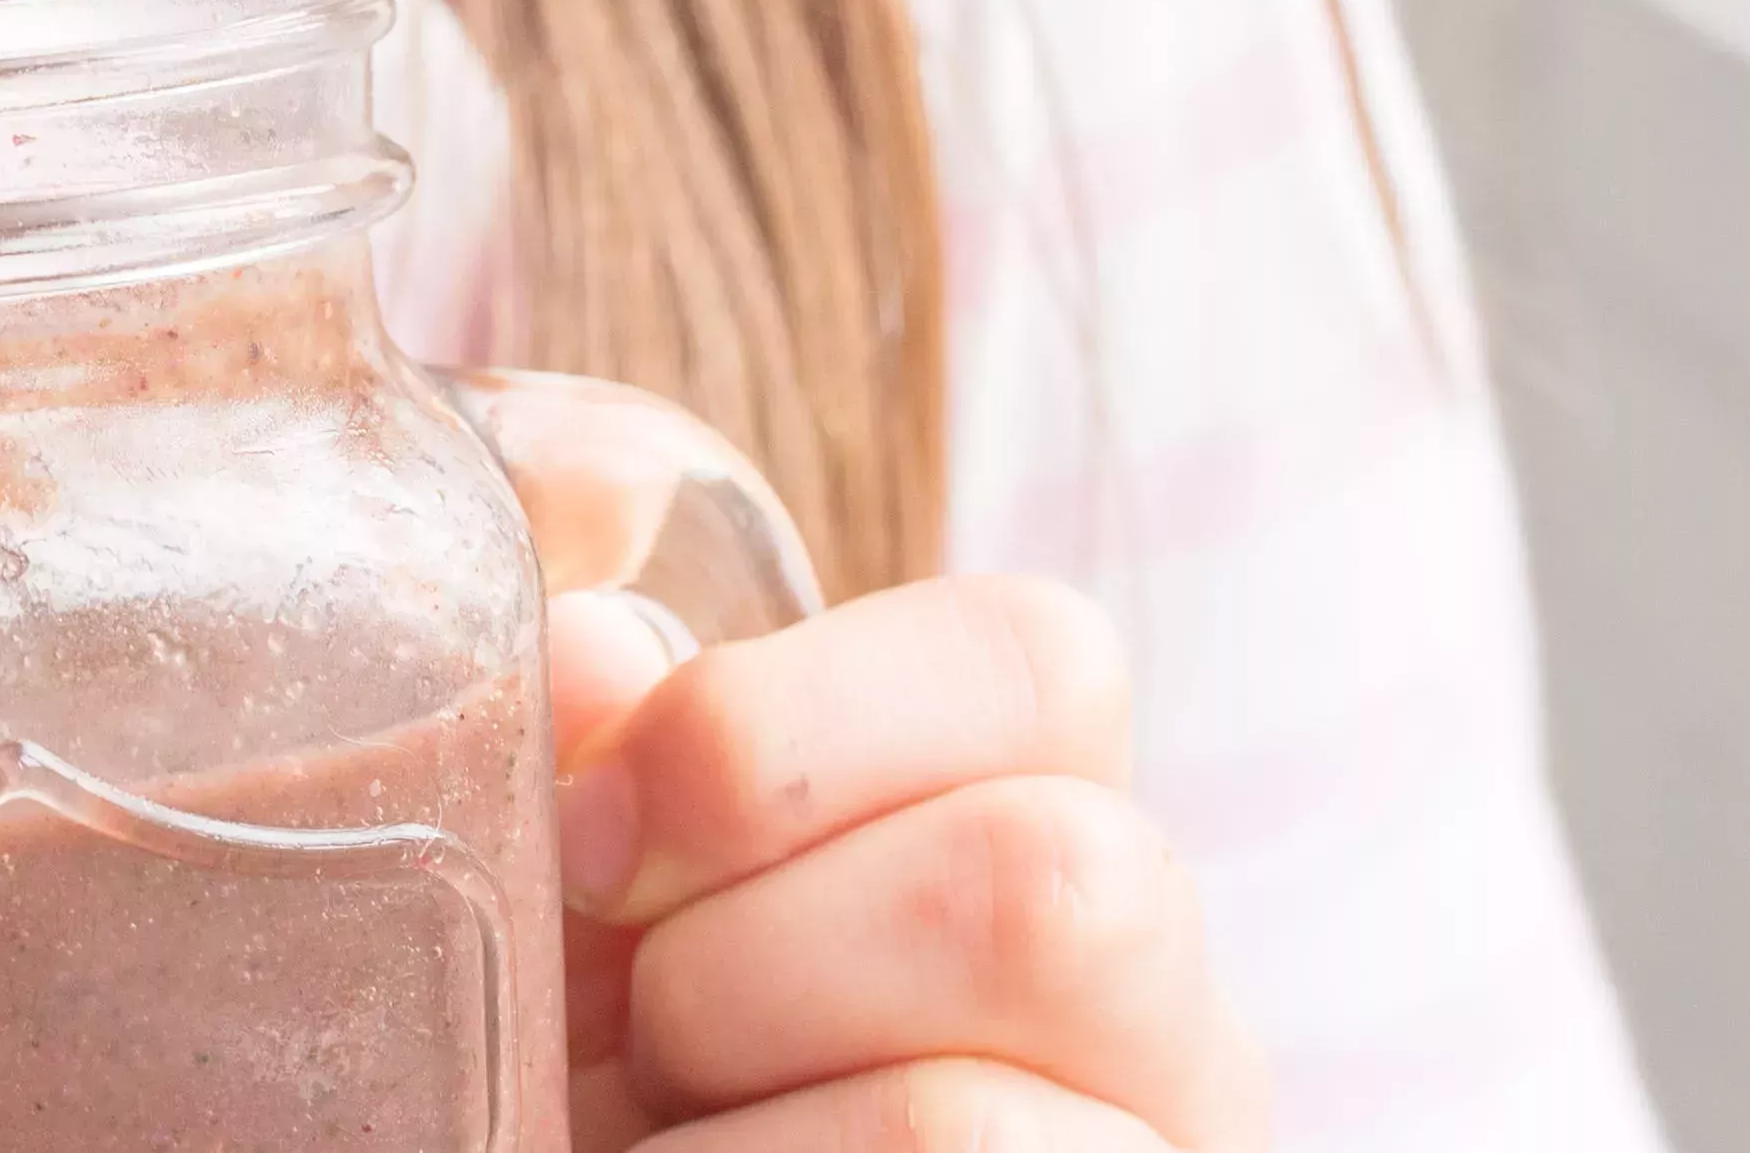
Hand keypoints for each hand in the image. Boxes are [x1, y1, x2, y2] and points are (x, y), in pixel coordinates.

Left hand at [544, 576, 1271, 1151]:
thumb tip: (594, 647)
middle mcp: (1160, 1011)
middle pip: (1057, 879)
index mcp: (1045, 831)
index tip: (591, 839)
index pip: (1035, 661)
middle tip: (647, 1046)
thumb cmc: (611, 1087)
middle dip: (748, 962)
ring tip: (668, 1146)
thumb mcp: (589, 913)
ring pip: (966, 1124)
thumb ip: (606, 756)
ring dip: (726, 1134)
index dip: (771, 724)